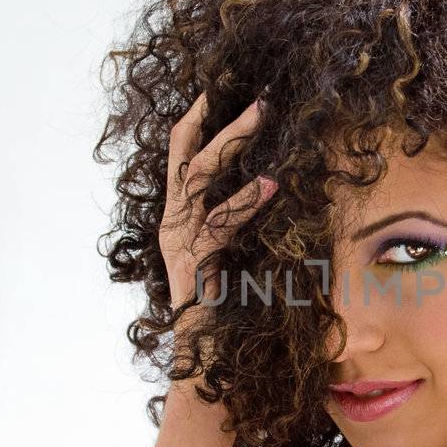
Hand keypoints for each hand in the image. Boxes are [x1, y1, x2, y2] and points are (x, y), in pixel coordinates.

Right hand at [159, 89, 277, 313]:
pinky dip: (244, 201)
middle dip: (221, 121)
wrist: (205, 357)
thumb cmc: (226, 309)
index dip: (194, 120)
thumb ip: (240, 222)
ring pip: (199, 178)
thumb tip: (273, 185)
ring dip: (232, 142)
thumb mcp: (234, 253)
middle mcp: (173, 224)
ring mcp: (179, 243)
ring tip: (263, 117)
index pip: (181, 157)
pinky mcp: (193, 264)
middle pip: (189, 157)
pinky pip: (218, 224)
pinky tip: (269, 184)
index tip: (216, 89)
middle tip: (260, 97)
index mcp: (179, 219)